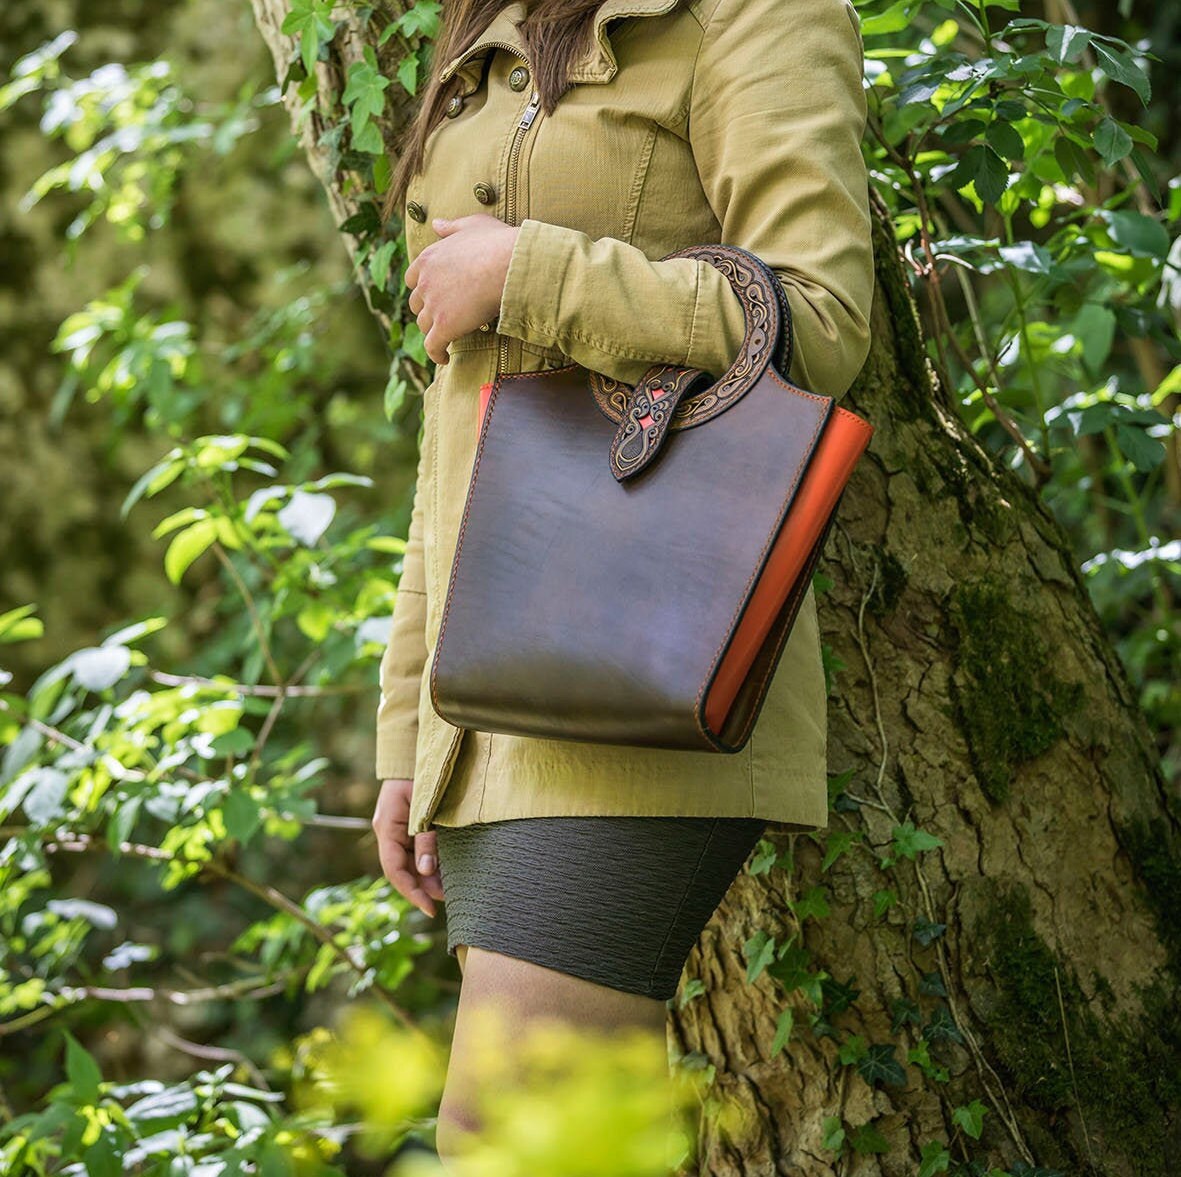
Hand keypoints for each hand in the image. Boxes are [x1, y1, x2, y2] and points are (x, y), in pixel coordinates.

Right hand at [372, 777, 444, 916]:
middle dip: (425, 887)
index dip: (412, 892)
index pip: (395, 870)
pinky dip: (431, 861)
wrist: (415, 748)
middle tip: (450, 899)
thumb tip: (427, 871)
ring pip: (411, 862)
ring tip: (452, 887)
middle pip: (404, 870)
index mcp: (387, 827)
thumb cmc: (422, 773)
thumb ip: (426, 838)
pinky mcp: (408, 824)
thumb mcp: (425, 806)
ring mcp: (397, 828)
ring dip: (429, 876)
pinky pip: (416, 850)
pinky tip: (447, 869)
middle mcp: (388, 831)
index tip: (430, 909)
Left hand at [405, 213, 518, 365]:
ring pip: (424, 325)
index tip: (434, 294)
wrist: (508, 265)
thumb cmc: (496, 243)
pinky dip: (436, 354)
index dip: (423, 288)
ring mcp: (433, 305)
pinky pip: (432, 346)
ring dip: (434, 331)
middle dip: (428, 310)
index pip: (412, 278)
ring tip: (447, 337)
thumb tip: (436, 224)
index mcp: (428, 258)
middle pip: (417, 303)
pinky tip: (444, 359)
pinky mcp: (444, 326)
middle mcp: (425, 282)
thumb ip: (451, 227)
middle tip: (443, 316)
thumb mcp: (472, 225)